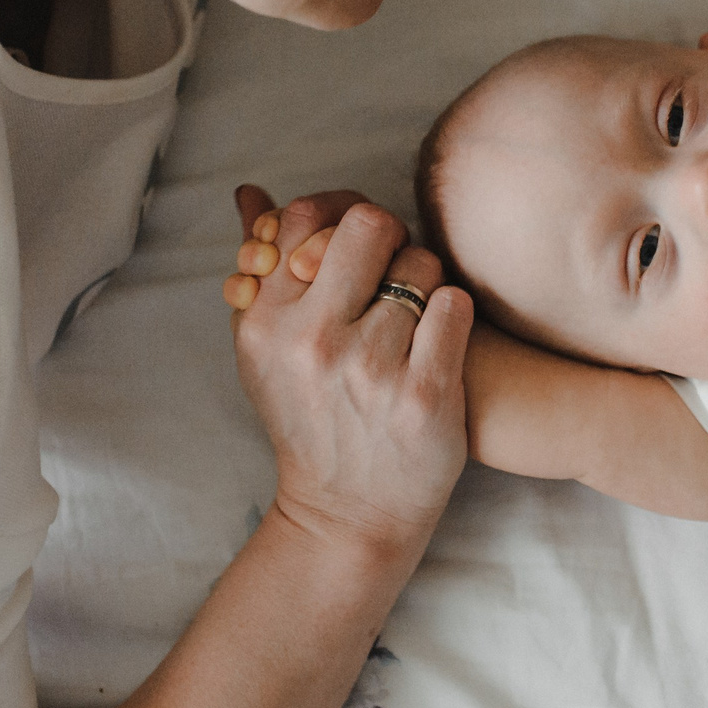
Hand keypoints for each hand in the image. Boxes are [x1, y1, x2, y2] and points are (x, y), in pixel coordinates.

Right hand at [224, 185, 471, 547]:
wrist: (346, 514)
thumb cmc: (308, 419)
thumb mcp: (265, 348)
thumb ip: (261, 267)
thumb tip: (252, 193)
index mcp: (266, 323)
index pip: (310, 217)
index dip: (339, 222)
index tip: (350, 255)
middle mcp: (313, 342)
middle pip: (371, 224)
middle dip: (389, 241)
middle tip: (392, 274)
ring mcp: (370, 368)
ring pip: (421, 264)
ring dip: (426, 283)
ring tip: (414, 317)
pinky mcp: (423, 395)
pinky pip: (455, 305)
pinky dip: (452, 314)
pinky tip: (439, 340)